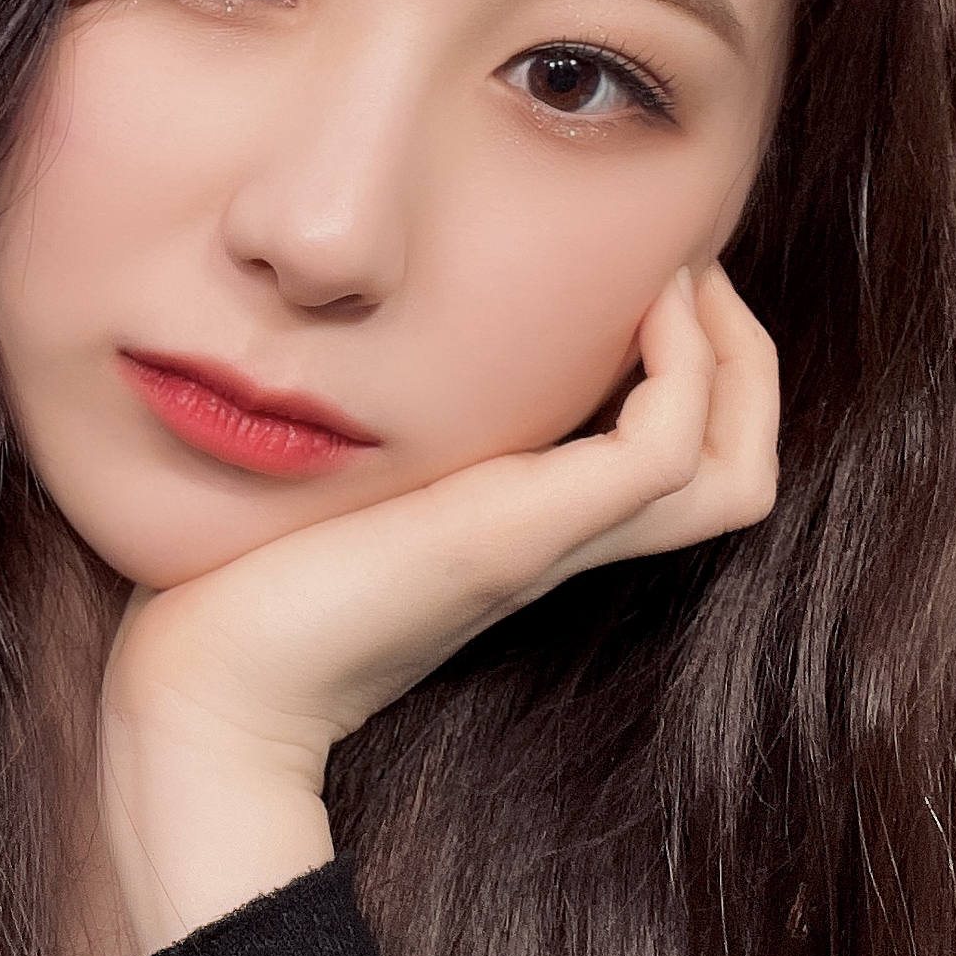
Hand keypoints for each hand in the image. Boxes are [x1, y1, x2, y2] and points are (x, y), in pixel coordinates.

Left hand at [96, 259, 779, 954]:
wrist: (209, 686)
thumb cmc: (244, 580)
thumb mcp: (340, 474)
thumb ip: (374, 427)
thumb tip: (340, 337)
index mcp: (527, 529)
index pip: (683, 467)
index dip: (703, 375)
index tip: (654, 282)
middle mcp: (556, 539)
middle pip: (738, 471)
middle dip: (746, 360)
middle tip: (697, 270)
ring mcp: (546, 542)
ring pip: (732, 472)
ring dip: (734, 360)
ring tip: (683, 279)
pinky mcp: (515, 538)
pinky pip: (662, 454)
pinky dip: (681, 372)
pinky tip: (635, 306)